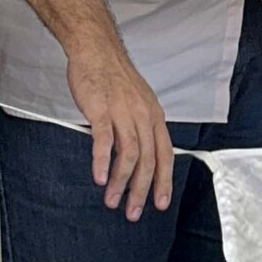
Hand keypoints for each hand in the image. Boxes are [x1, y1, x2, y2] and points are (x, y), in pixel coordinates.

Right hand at [64, 27, 173, 218]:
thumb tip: (140, 155)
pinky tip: (99, 178)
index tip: (160, 203)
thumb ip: (140, 127)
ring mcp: (122, 112)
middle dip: (141, 190)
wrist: (96, 49)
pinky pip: (104, 140)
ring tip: (112, 201)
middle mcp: (142, 115)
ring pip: (128, 154)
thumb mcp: (138, 101)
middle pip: (148, 160)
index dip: (164, 181)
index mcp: (154, 115)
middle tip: (133, 212)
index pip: (165, 154)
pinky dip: (102, 161)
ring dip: (121, 182)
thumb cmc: (113, 77)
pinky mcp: (101, 109)